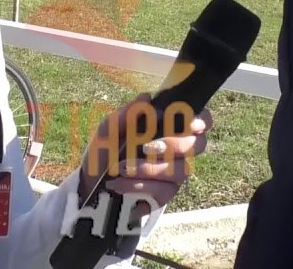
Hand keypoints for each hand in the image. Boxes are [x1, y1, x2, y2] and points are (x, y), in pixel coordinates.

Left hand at [77, 94, 212, 218]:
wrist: (91, 184)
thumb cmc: (105, 151)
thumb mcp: (108, 130)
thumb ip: (127, 114)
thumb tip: (147, 97)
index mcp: (168, 127)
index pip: (201, 120)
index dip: (201, 120)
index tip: (189, 123)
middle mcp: (178, 149)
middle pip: (198, 145)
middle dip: (173, 145)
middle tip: (146, 147)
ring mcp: (174, 173)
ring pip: (181, 171)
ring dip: (150, 168)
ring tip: (122, 168)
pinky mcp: (165, 195)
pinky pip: (164, 192)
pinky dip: (140, 185)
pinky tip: (119, 183)